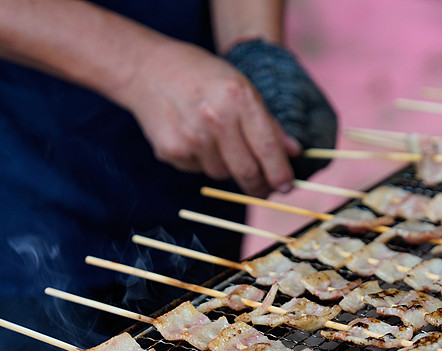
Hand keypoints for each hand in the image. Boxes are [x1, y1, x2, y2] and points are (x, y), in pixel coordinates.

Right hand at [113, 38, 298, 196]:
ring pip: (223, 174)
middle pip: (247, 172)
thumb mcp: (241, 86)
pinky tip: (194, 137)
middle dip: (259, 186)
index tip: (286, 186)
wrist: (148, 70)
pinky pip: (198, 170)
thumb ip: (268, 122)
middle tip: (264, 189)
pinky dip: (202, 161)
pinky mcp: (172, 150)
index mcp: (239, 98)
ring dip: (227, 168)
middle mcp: (215, 119)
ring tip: (217, 141)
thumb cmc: (202, 77)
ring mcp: (191, 137)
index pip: (268, 149)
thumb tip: (293, 153)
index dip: (280, 174)